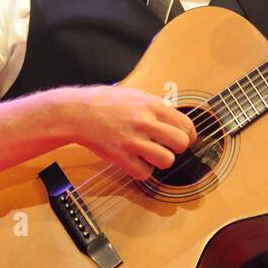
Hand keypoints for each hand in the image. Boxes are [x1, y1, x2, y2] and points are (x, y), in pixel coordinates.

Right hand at [66, 86, 196, 180]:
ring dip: (161, 160)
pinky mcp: (121, 157)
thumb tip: (175, 119)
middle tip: (167, 146)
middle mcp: (145, 122)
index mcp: (151, 105)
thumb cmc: (106, 102)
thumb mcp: (136, 95)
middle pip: (181, 144)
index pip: (186, 125)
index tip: (185, 139)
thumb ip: (156, 106)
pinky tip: (137, 161)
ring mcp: (133, 141)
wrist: (78, 112)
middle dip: (177, 148)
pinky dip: (143, 170)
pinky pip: (145, 173)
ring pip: (166, 160)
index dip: (189, 135)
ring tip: (151, 154)